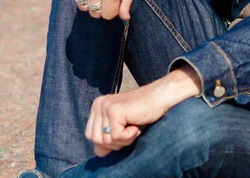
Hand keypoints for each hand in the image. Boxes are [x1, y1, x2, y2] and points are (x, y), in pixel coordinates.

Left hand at [86, 66, 201, 155]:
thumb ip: (107, 138)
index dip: (107, 140)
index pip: (90, 135)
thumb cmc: (142, 112)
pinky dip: (128, 136)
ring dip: (123, 139)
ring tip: (133, 126)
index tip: (123, 130)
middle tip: (129, 130)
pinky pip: (115, 136)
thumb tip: (99, 152)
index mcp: (97, 106)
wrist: (160, 97)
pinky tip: (136, 125)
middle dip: (114, 142)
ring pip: (105, 140)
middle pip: (95, 139)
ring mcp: (105, 106)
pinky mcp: (114, 110)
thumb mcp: (121, 127)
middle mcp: (98, 104)